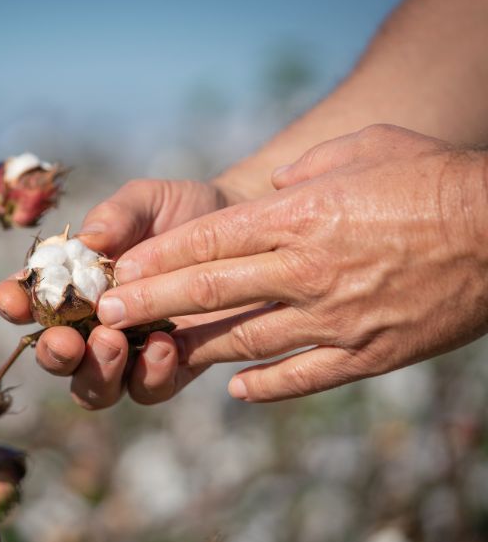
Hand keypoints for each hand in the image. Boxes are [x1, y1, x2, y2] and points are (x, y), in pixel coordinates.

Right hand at [0, 179, 242, 408]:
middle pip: (56, 358)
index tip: (13, 299)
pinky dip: (149, 375)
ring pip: (94, 388)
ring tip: (113, 342)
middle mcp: (92, 326)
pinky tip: (164, 347)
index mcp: (71, 285)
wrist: (242, 226)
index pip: (29, 302)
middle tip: (68, 339)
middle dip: (54, 354)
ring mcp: (130, 353)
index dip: (13, 304)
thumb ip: (116, 216)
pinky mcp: (171, 368)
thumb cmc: (180, 210)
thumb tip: (88, 240)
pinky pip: (149, 390)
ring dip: (97, 372)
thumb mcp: (146, 201)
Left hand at [99, 124, 487, 401]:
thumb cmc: (434, 177)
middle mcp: (305, 270)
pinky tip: (235, 391)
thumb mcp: (366, 150)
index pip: (207, 241)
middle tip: (107, 319)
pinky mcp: (366, 354)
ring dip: (193, 349)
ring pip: (244, 340)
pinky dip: (264, 387)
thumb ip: (308, 172)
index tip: (117, 274)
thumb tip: (273, 190)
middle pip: (209, 291)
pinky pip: (301, 376)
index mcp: (300, 217)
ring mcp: (333, 317)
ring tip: (154, 355)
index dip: (156, 260)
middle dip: (150, 304)